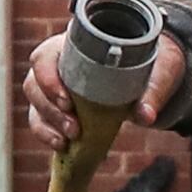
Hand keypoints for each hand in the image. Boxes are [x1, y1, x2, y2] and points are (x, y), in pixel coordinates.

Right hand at [20, 30, 185, 147]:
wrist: (154, 74)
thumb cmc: (151, 64)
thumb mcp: (157, 71)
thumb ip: (153, 90)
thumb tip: (146, 116)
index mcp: (76, 45)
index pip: (45, 56)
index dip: (48, 79)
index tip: (67, 100)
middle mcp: (59, 64)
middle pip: (34, 83)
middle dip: (49, 108)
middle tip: (74, 127)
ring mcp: (56, 86)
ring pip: (35, 104)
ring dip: (47, 124)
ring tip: (69, 139)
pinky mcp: (60, 107)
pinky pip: (41, 121)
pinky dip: (48, 134)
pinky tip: (62, 146)